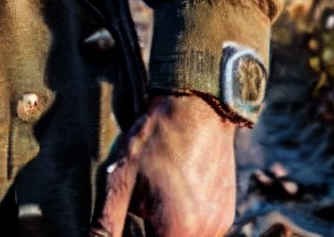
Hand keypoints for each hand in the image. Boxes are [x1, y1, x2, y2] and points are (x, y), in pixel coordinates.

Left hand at [89, 93, 237, 236]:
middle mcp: (205, 234)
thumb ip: (107, 223)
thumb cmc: (156, 141)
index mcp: (177, 232)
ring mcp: (219, 224)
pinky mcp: (225, 213)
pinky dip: (184, 220)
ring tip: (156, 195)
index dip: (134, 235)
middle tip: (141, 205)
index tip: (133, 217)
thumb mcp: (121, 181)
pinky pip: (201, 229)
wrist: (196, 109)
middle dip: (152, 230)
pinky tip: (172, 193)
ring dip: (168, 228)